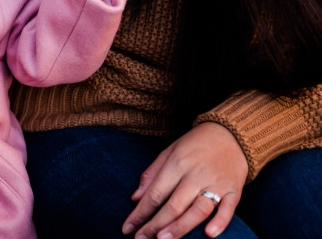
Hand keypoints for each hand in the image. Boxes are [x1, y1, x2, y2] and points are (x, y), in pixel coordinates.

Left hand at [122, 122, 248, 238]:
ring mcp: (216, 183)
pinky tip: (209, 234)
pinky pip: (228, 208)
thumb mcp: (169, 152)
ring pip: (198, 209)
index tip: (128, 228)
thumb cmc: (194, 145)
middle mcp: (195, 174)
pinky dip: (220, 221)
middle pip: (174, 205)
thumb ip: (152, 175)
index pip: (155, 193)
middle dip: (155, 225)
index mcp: (176, 164)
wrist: (230, 134)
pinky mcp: (234, 189)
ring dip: (181, 227)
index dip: (140, 213)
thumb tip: (135, 198)